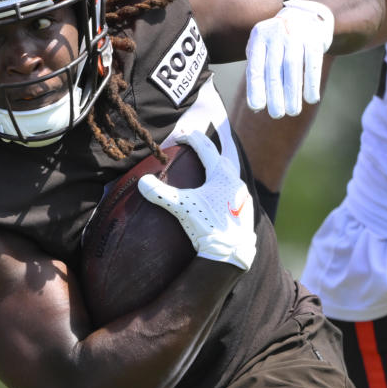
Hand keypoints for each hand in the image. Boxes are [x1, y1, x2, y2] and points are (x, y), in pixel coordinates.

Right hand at [137, 131, 256, 269]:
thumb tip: (142, 181)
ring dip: (219, 166)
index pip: (206, 148)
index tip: (181, 134)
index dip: (192, 138)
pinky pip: (234, 189)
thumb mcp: (181, 207)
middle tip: (198, 143)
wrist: (231, 253)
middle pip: (224, 156)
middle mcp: (235, 182)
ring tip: (208, 165)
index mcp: (222, 175)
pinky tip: (217, 192)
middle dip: (210, 148)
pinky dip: (224, 183)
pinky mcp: (244, 210)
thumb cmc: (207, 226)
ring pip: (231, 173)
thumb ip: (160, 193)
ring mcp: (242, 196)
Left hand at [245, 0, 333, 117]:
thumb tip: (256, 107)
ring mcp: (296, 34)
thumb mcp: (264, 48)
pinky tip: (311, 99)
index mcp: (259, 37)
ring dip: (293, 92)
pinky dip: (311, 82)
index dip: (255, 88)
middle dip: (275, 94)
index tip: (257, 107)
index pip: (255, 66)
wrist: (307, 14)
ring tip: (292, 111)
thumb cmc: (279, 40)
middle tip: (277, 114)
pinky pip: (313, 63)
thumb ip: (258, 72)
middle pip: (274, 69)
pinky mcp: (315, 38)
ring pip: (292, 67)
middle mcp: (276, 33)